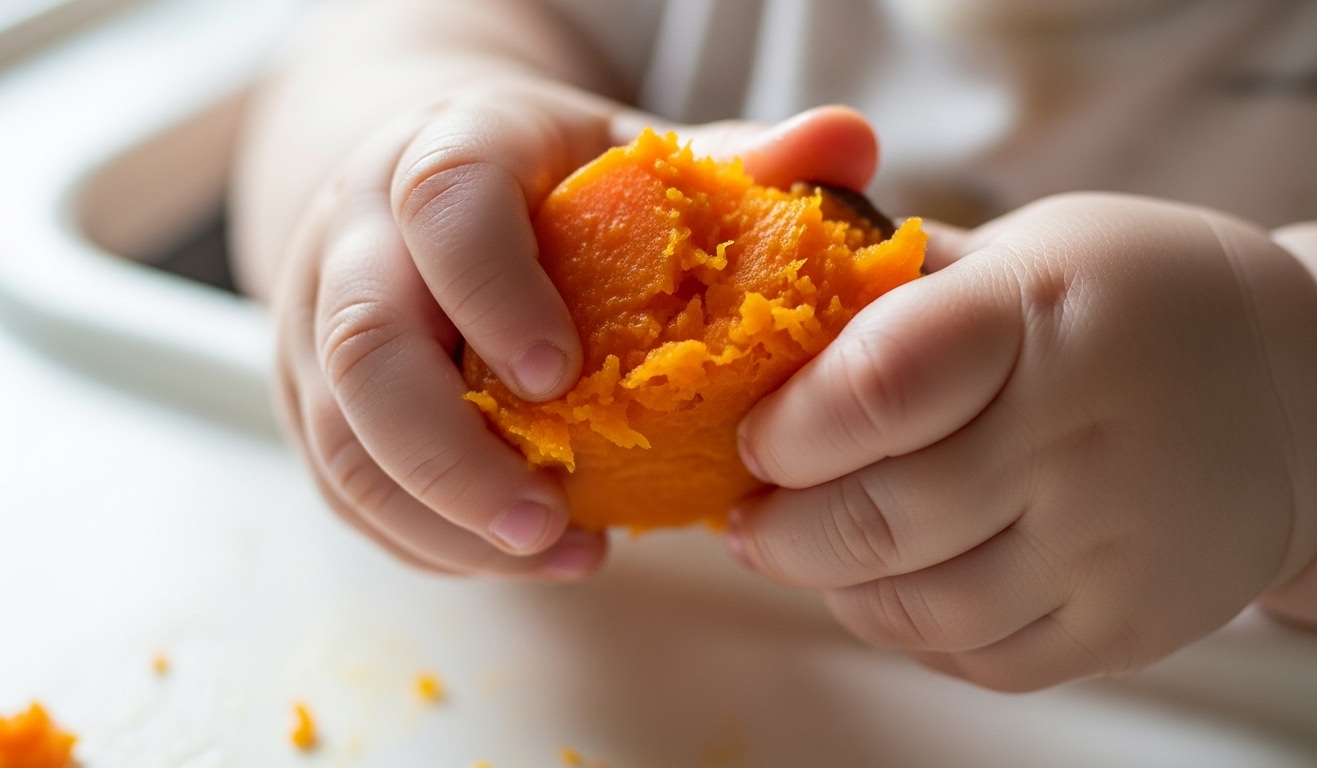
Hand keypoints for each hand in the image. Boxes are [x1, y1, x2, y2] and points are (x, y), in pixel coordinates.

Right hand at [270, 76, 878, 576]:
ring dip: (438, 516)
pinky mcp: (314, 398)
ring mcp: (320, 322)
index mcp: (446, 151)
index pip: (442, 205)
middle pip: (361, 346)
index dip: (492, 292)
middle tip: (545, 521)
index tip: (561, 378)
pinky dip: (428, 537)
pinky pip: (345, 488)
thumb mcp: (636, 158)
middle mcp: (359, 233)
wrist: (429, 192)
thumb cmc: (552, 183)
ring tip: (551, 554)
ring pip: (337, 438)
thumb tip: (850, 144)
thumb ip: (736, 160)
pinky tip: (522, 556)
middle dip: (446, 451)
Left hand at [729, 193, 1316, 689]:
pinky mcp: (1128, 622)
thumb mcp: (1026, 248)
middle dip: (782, 530)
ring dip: (836, 588)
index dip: (789, 425)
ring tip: (809, 553)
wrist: (1293, 387)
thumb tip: (774, 315)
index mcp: (1037, 317)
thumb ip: (902, 283)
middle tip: (751, 517)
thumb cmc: (1132, 299)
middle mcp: (1079, 436)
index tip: (756, 433)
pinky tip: (893, 589)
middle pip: (880, 518)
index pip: (878, 386)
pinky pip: (982, 659)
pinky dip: (910, 634)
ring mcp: (1110, 542)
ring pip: (920, 609)